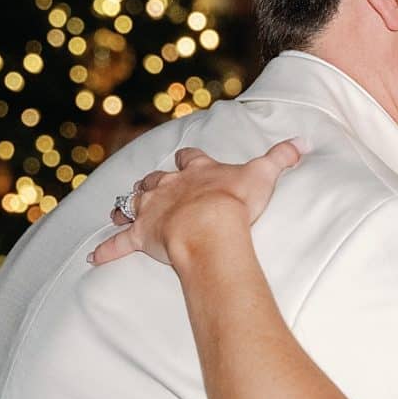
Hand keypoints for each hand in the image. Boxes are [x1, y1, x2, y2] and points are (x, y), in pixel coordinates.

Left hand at [90, 138, 305, 270]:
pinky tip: (93, 257)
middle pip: (156, 180)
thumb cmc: (235, 202)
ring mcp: (153, 210)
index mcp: (197, 172)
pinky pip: (119, 243)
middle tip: (149, 188)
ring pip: (133, 203)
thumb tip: (304, 141)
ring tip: (117, 211)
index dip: (188, 160)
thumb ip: (282, 158)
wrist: (210, 224)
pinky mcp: (141, 235)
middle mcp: (170, 186)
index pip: (190, 158)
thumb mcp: (262, 176)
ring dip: (125, 207)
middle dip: (152, 184)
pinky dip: (107, 249)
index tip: (186, 159)